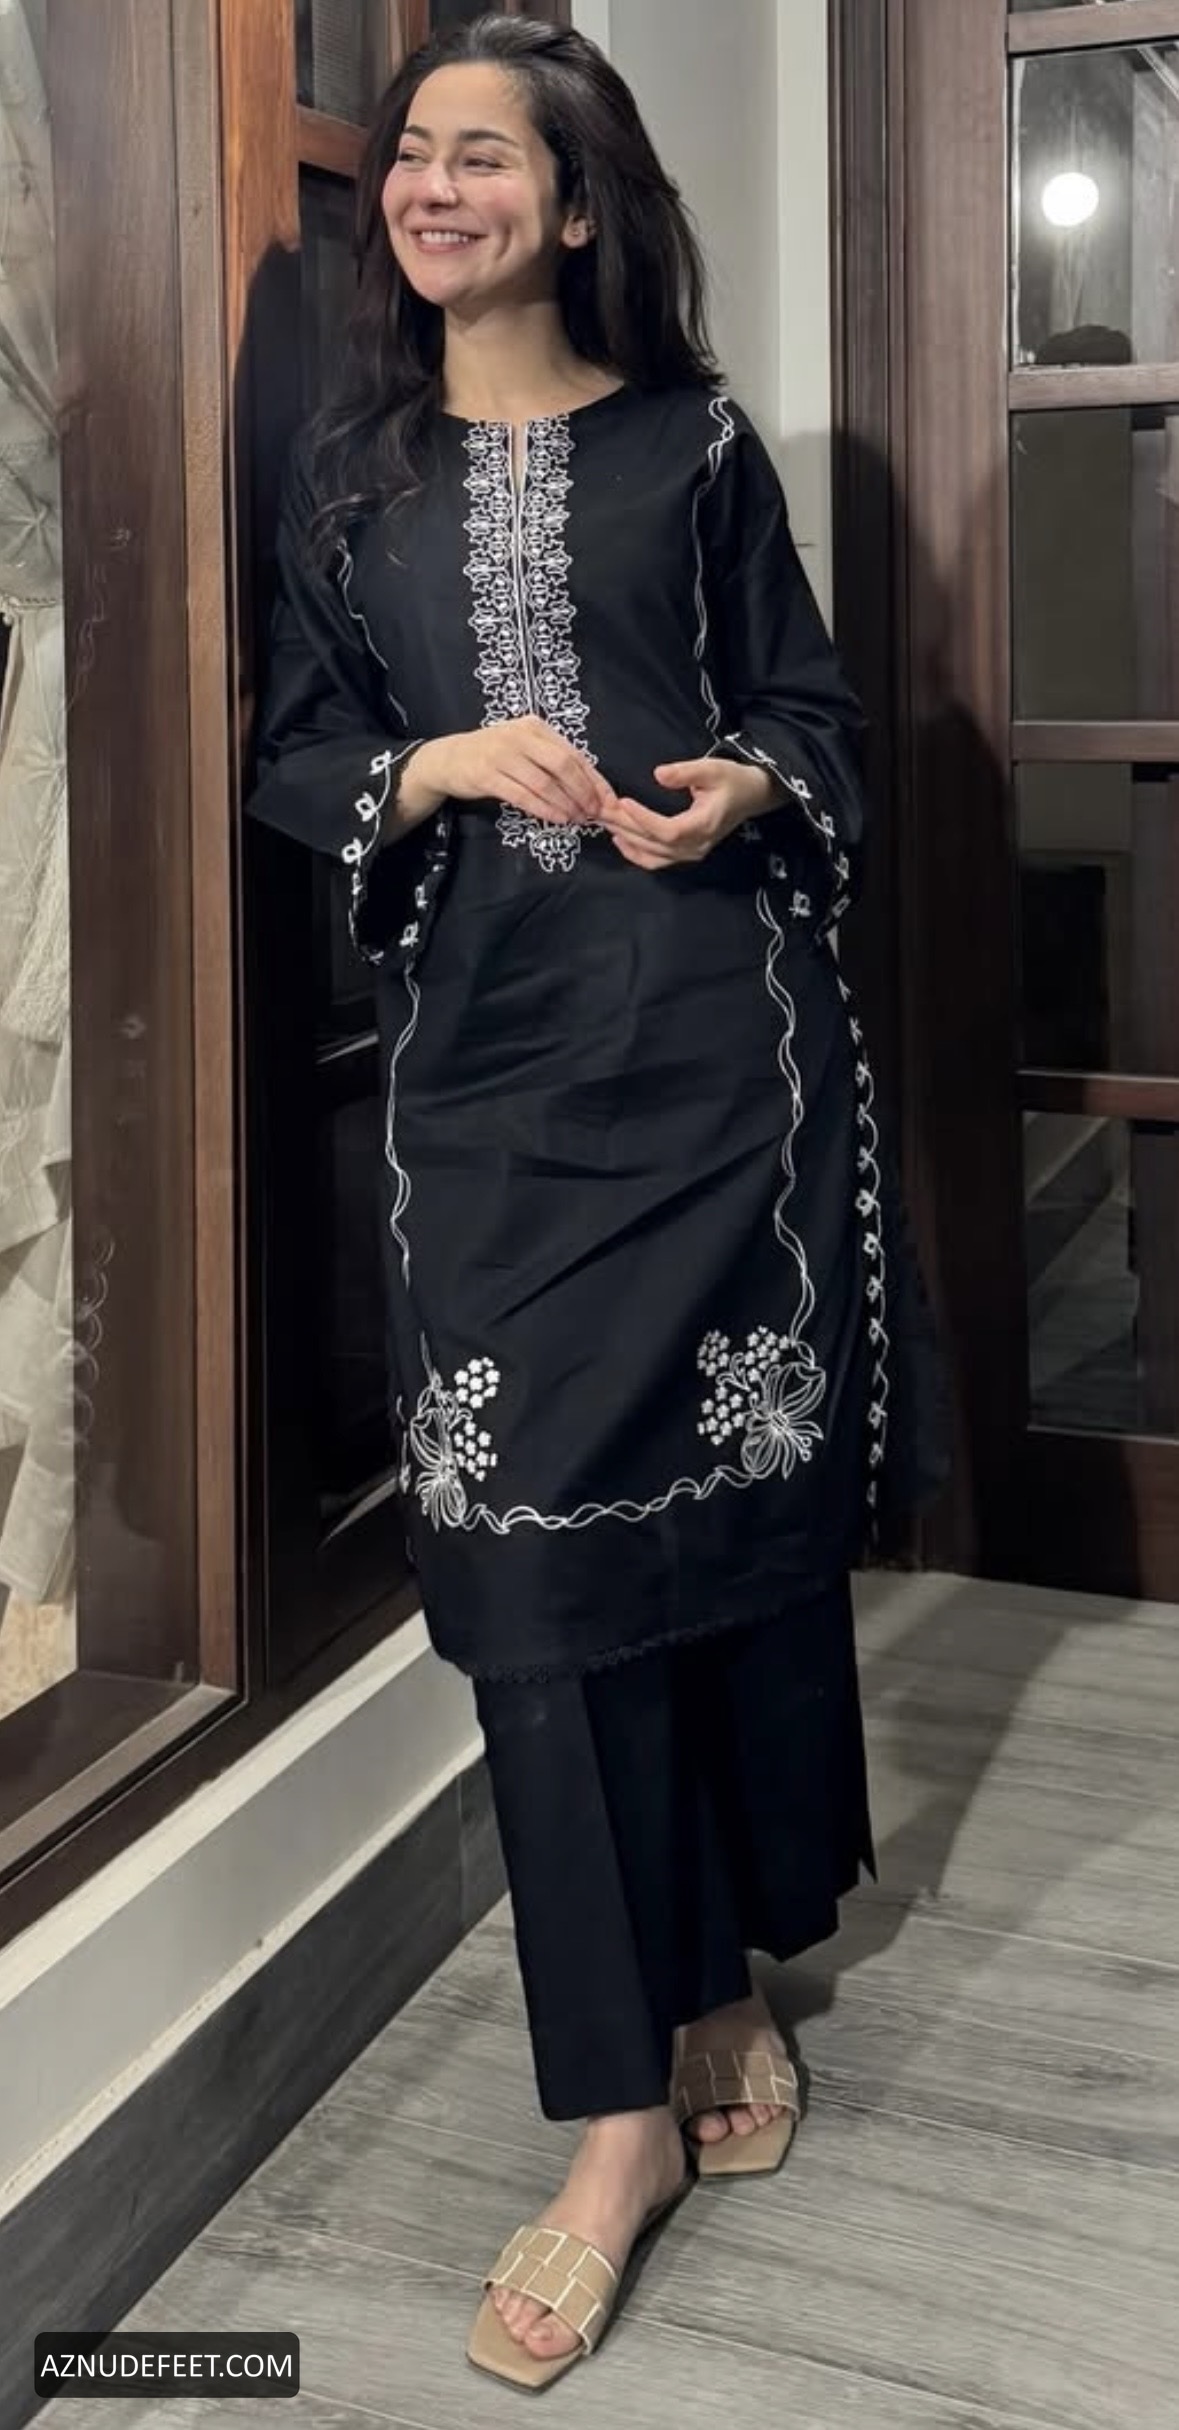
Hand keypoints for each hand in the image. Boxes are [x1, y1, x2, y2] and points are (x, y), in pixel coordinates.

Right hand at [397, 716, 617, 828]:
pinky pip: (523, 795)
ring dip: (565, 804)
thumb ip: (552, 761)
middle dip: (583, 792)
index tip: (608, 801)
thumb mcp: (524, 748)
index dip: (594, 779)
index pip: (574, 754)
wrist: (449, 759)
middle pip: (563, 765)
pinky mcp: (487, 775)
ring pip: (544, 782)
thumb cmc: (494, 756)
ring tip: (578, 819)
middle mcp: (520, 736)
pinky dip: (544, 808)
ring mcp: (502, 754)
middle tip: (594, 813)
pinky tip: (557, 819)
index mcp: (535, 727)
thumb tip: (590, 788)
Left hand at [601, 756, 780, 870]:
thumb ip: (686, 772)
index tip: (623, 802)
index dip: (644, 819)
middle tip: (602, 810)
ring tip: (606, 821)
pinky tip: (620, 840)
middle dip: (626, 827)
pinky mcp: (686, 853)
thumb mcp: (712, 769)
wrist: (751, 796)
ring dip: (627, 839)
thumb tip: (659, 774)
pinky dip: (636, 854)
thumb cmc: (732, 780)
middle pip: (654, 844)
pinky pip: (657, 861)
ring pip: (653, 854)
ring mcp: (691, 853)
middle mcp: (696, 846)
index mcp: (703, 825)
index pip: (668, 830)